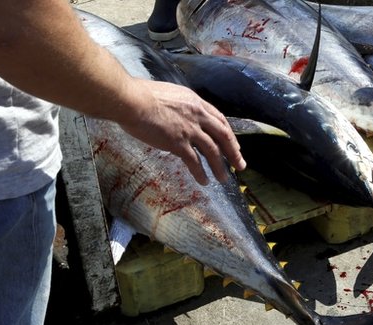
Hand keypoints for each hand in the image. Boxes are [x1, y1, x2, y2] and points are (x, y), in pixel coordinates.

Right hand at [119, 78, 245, 184]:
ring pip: (212, 151)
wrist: (132, 100)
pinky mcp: (178, 143)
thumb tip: (178, 115)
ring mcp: (189, 129)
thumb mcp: (169, 94)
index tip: (234, 145)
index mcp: (195, 102)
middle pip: (223, 135)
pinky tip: (204, 181)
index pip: (219, 119)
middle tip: (240, 165)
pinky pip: (194, 161)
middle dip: (234, 152)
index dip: (228, 134)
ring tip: (223, 179)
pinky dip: (200, 173)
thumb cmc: (142, 95)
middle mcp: (197, 115)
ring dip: (220, 167)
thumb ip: (179, 106)